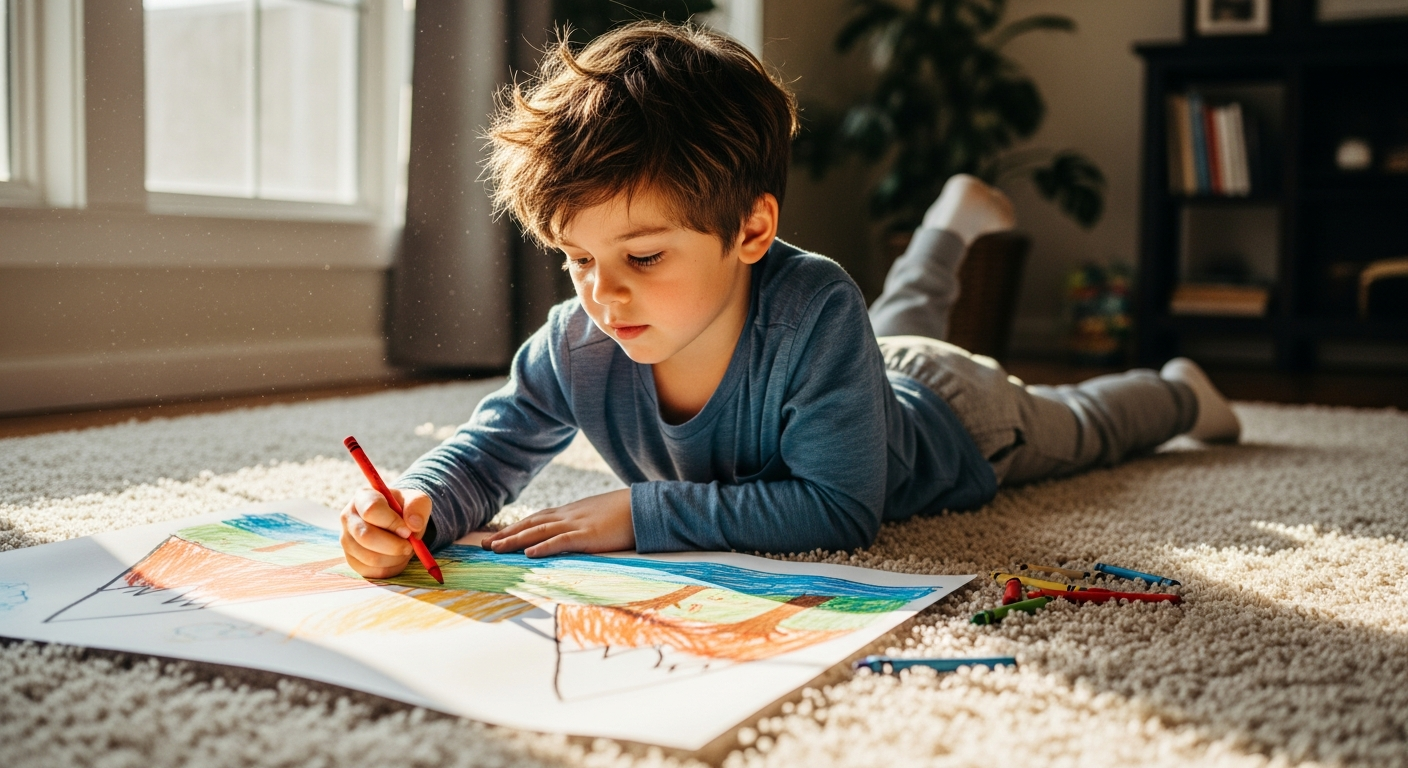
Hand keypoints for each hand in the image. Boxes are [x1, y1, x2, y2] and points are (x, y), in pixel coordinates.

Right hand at [340, 487, 431, 578]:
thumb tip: (413, 525)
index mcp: (363, 497)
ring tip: (404, 550)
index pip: (371, 510)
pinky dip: (390, 569)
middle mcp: (348, 517)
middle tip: (409, 546)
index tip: (407, 530)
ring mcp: (346, 539)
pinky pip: (370, 571)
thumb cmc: (406, 509)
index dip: (392, 523)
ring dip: (394, 558)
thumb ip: (417, 507)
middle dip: (394, 546)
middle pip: (366, 536)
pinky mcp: (351, 559)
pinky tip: (397, 558)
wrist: (398, 523)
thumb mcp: (417, 500)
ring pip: (369, 557)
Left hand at [481, 489, 633, 556]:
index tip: (495, 537)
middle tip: (483, 545)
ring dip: (515, 540)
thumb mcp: (597, 516)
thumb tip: (570, 533)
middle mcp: (568, 516)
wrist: (644, 506)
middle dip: (506, 535)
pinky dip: (543, 547)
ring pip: (539, 532)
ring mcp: (577, 525)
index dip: (514, 528)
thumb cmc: (624, 513)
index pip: (535, 519)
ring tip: (495, 548)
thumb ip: (581, 523)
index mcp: (570, 512)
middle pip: (530, 524)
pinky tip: (529, 554)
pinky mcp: (588, 536)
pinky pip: (562, 541)